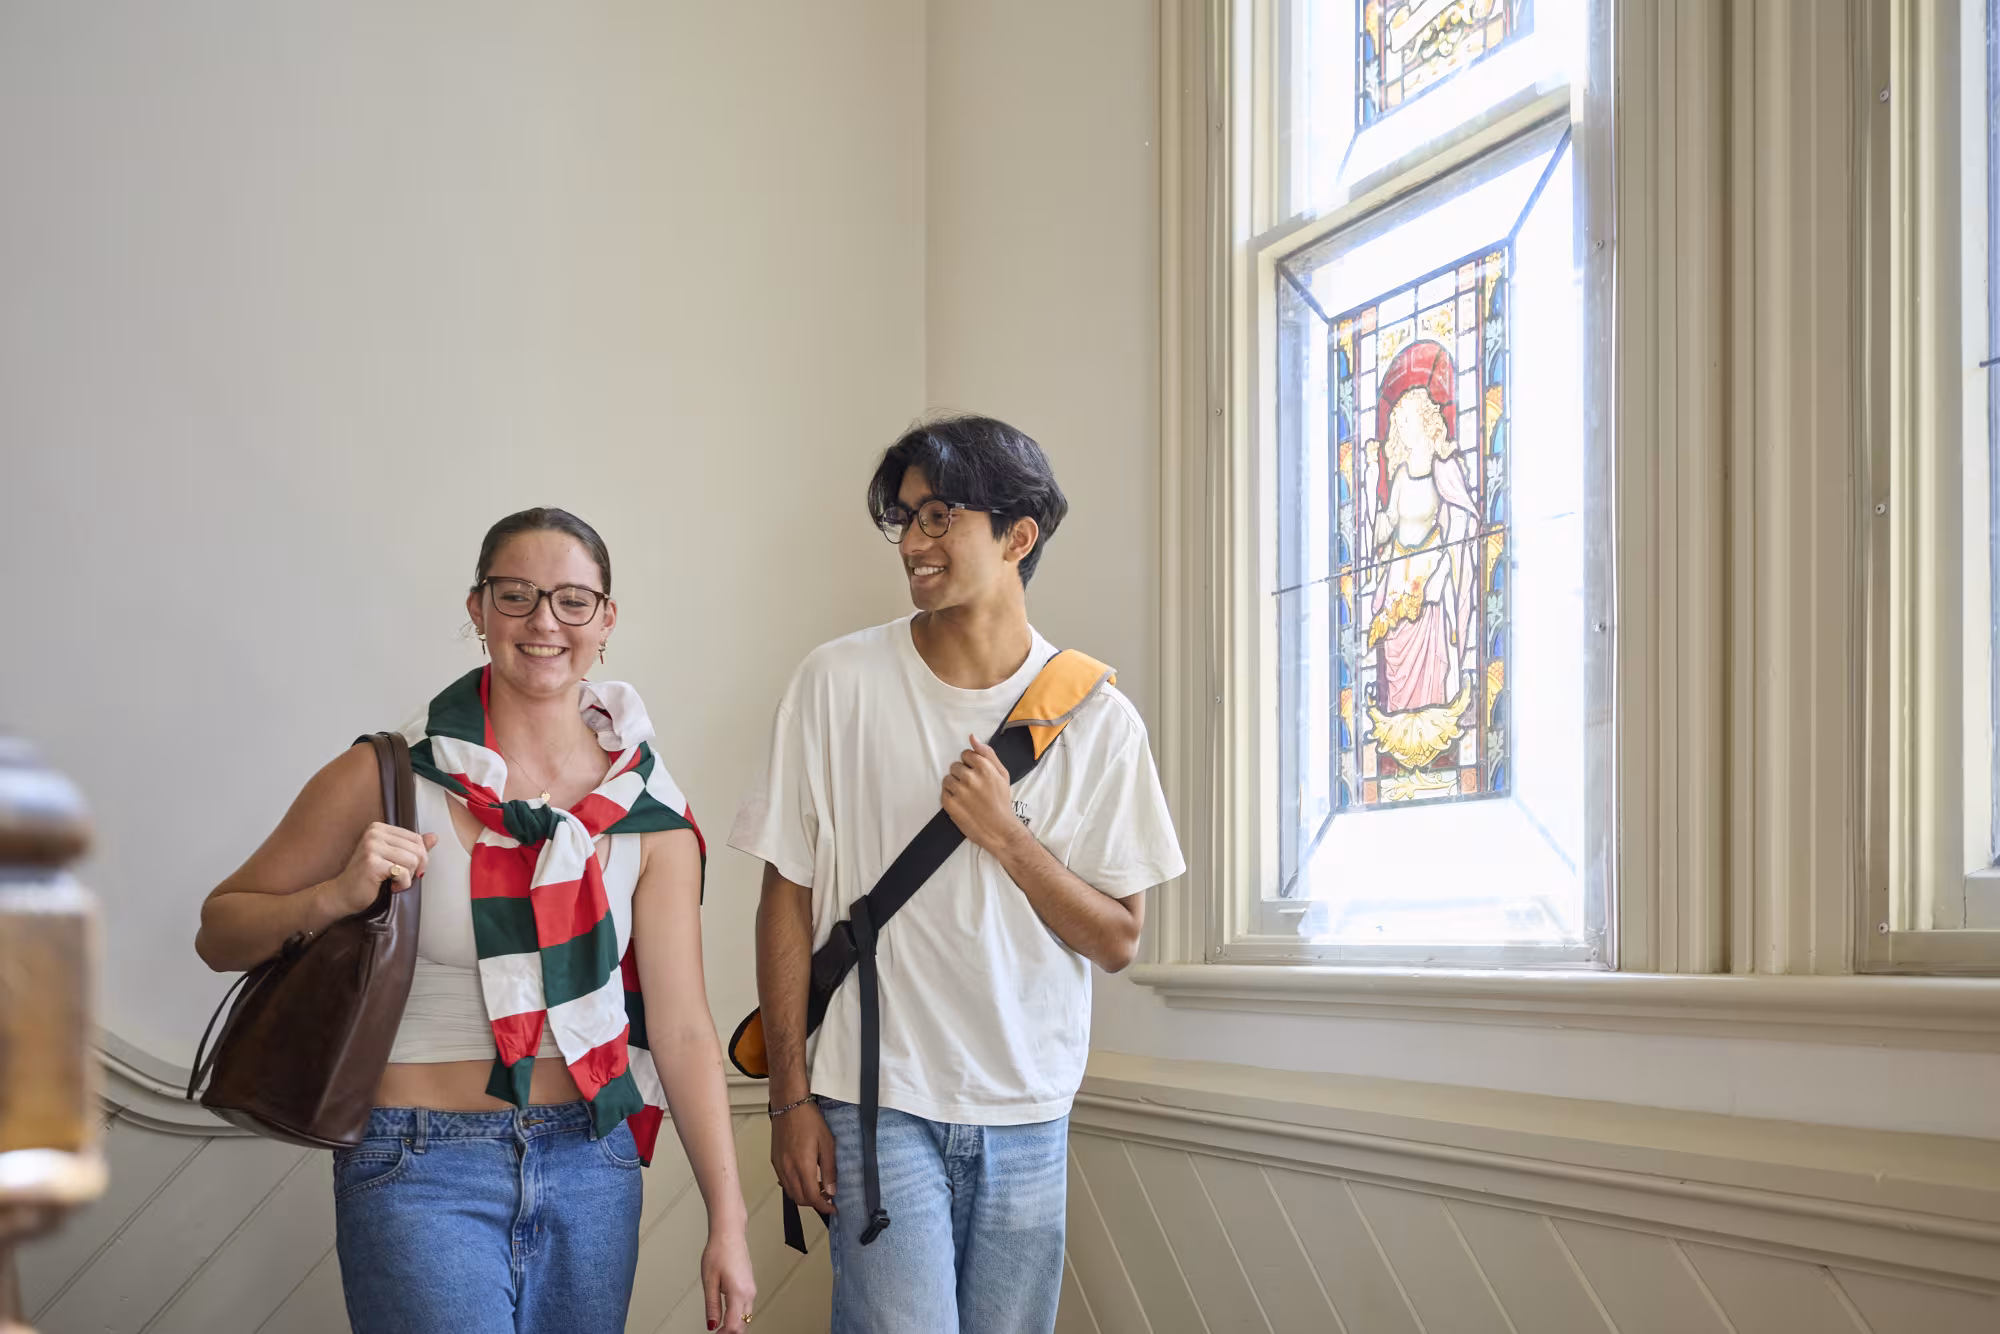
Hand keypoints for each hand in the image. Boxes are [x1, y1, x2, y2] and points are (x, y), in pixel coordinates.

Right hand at [322, 823, 436, 916]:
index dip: (421, 857)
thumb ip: (412, 847)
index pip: (416, 838)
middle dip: (415, 868)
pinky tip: (390, 887)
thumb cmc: (368, 878)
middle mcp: (374, 833)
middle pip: (417, 849)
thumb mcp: (392, 858)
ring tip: (393, 881)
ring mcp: (372, 847)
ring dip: (407, 877)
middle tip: (401, 878)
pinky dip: (402, 884)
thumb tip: (434, 837)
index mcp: (379, 828)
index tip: (411, 870)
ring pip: (412, 860)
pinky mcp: (372, 863)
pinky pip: (403, 873)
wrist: (343, 895)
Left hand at [701, 1223, 756, 1331]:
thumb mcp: (709, 1281)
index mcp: (738, 1292)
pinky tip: (727, 1315)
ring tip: (720, 1327)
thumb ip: (712, 1306)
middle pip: (743, 1323)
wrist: (729, 1234)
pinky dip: (737, 1315)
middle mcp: (749, 1292)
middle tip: (716, 1333)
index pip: (734, 1325)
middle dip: (730, 1332)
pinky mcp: (750, 1285)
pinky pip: (746, 1307)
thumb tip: (712, 1324)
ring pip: (746, 1316)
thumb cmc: (719, 1251)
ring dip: (734, 1324)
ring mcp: (751, 1288)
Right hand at [770, 1101, 836, 1216]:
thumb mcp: (827, 1143)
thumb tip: (832, 1190)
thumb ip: (829, 1169)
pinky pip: (784, 1182)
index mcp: (802, 1166)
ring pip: (791, 1192)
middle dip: (815, 1203)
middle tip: (828, 1196)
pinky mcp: (775, 1161)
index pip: (812, 1197)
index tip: (833, 1207)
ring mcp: (779, 1166)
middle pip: (800, 1199)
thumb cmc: (809, 1120)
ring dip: (804, 1195)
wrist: (789, 1105)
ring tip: (818, 1186)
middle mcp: (788, 1169)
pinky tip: (805, 1177)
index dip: (824, 1206)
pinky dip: (795, 1187)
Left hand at [941, 735, 1025, 856]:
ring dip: (954, 785)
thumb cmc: (1002, 801)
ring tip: (966, 796)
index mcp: (984, 768)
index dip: (971, 764)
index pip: (966, 754)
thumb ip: (987, 753)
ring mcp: (959, 791)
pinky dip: (950, 797)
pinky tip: (961, 803)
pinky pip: (943, 792)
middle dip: (962, 774)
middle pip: (955, 766)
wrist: (1000, 830)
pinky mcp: (950, 804)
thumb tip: (972, 737)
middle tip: (972, 788)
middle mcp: (970, 777)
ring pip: (947, 778)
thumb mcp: (1002, 774)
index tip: (977, 775)